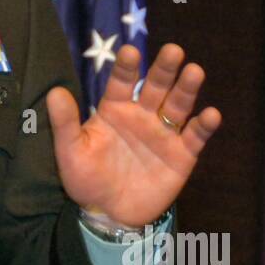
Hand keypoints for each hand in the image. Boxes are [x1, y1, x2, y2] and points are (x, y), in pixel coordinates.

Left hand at [46, 43, 220, 227]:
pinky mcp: (182, 156)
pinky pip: (195, 137)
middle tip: (173, 50)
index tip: (131, 50)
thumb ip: (65, 123)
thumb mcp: (70, 151)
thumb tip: (54, 92)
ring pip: (178, 106)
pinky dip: (204, 126)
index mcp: (115, 110)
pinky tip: (211, 114)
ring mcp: (164, 134)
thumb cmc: (86, 178)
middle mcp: (142, 116)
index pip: (122, 83)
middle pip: (156, 88)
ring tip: (194, 71)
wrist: (108, 214)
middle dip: (164, 69)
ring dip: (187, 89)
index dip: (127, 68)